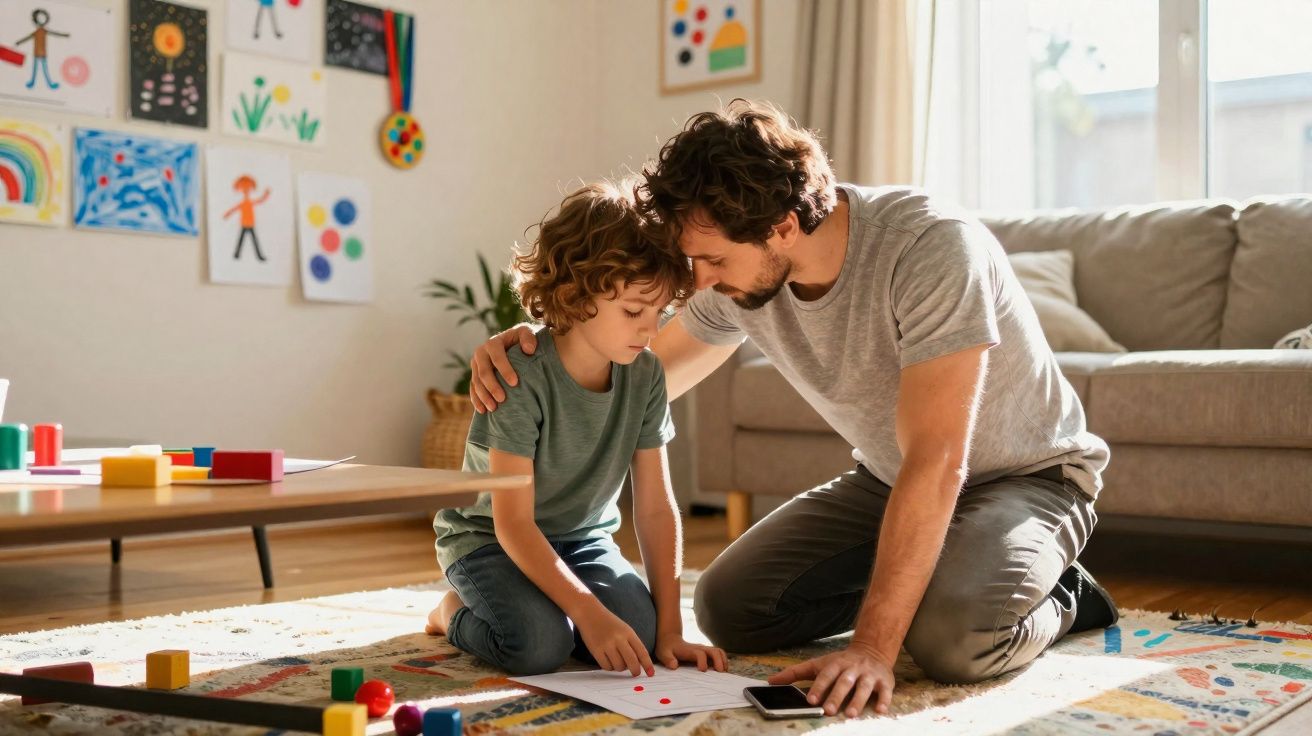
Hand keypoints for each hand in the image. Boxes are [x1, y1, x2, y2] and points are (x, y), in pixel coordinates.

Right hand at [470, 324, 536, 412]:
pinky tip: (483, 411)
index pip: (497, 357)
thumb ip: (528, 337)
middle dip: (492, 386)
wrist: (511, 342)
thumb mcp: (526, 333)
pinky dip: (476, 400)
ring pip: (476, 382)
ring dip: (483, 396)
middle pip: (483, 372)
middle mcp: (481, 353)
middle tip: (503, 399)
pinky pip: (473, 388)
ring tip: (494, 408)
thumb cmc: (521, 339)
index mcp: (493, 343)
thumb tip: (529, 350)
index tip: (514, 383)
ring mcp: (476, 365)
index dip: (505, 370)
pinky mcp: (474, 375)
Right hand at [575, 608, 655, 676]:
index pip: (642, 652)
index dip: (648, 664)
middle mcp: (619, 638)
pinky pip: (607, 667)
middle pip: (632, 661)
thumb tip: (640, 664)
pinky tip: (608, 661)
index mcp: (628, 633)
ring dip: (620, 668)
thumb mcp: (625, 629)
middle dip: (635, 671)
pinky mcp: (596, 650)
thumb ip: (633, 644)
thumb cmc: (609, 623)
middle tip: (635, 673)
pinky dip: (609, 667)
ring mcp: (607, 644)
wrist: (590, 613)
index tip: (651, 673)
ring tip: (617, 661)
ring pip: (619, 666)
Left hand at [654, 632, 726, 671]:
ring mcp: (704, 650)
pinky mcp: (706, 653)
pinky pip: (719, 655)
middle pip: (714, 651)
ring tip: (724, 674)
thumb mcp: (663, 653)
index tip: (702, 670)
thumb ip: (667, 659)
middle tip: (721, 673)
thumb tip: (674, 666)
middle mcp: (699, 648)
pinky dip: (723, 662)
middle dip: (719, 661)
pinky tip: (721, 672)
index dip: (702, 661)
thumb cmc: (666, 648)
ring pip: (719, 652)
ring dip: (723, 661)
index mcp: (689, 650)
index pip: (700, 653)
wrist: (670, 639)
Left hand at [768, 643, 893, 717]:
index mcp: (835, 664)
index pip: (826, 675)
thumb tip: (770, 681)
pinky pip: (885, 691)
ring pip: (864, 687)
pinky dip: (884, 700)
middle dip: (837, 696)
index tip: (811, 700)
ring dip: (858, 700)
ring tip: (851, 714)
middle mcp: (852, 668)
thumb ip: (795, 673)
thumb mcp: (818, 664)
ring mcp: (869, 674)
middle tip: (829, 711)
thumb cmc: (840, 662)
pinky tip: (881, 711)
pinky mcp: (884, 681)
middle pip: (844, 681)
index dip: (819, 687)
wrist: (872, 650)